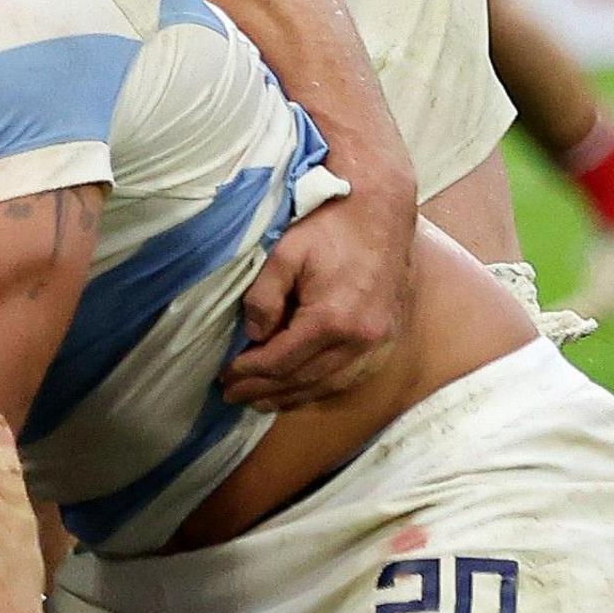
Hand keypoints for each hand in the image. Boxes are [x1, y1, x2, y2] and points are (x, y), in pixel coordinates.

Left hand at [220, 183, 413, 410]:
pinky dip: (323, 387)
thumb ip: (263, 297)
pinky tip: (302, 389)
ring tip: (260, 401)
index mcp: (332, 319)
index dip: (249, 372)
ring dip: (292, 396)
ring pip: (329, 384)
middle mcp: (360, 340)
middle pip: (303, 379)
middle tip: (233, 396)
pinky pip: (352, 377)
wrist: (382, 211)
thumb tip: (255, 335)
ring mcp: (378, 342)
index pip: (281, 360)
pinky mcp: (388, 338)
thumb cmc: (331, 226)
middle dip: (264, 390)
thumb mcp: (284, 253)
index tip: (225, 376)